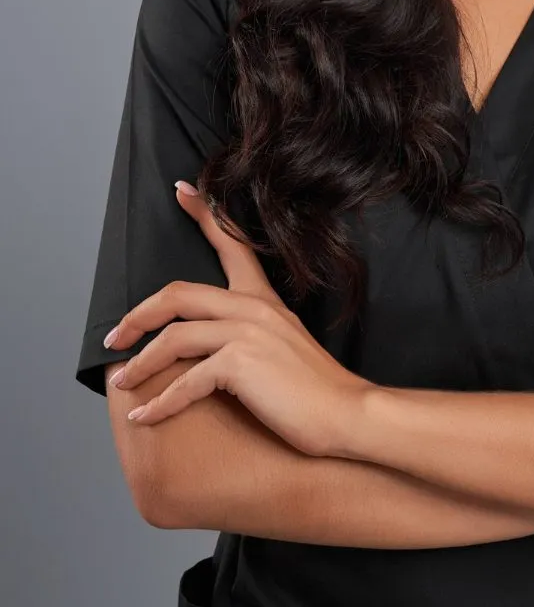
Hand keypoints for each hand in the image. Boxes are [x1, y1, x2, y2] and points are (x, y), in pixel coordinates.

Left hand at [103, 180, 371, 456]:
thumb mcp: (282, 346)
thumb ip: (250, 335)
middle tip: (113, 338)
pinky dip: (159, 402)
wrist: (346, 413)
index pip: (232, 244)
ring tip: (122, 383)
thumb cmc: (314, 390)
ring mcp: (246, 331)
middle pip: (177, 294)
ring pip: (173, 337)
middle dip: (137, 316)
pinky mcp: (240, 363)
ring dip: (140, 364)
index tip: (180, 191)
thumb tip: (210, 345)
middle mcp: (253, 307)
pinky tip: (144, 416)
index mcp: (263, 298)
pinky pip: (185, 380)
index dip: (204, 214)